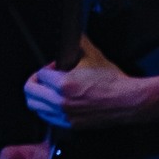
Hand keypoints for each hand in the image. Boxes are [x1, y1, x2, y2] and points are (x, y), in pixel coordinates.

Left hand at [23, 36, 152, 129]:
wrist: (128, 101)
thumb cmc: (113, 81)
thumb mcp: (94, 57)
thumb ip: (80, 43)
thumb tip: (74, 33)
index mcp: (63, 84)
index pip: (40, 74)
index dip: (47, 68)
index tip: (54, 67)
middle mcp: (60, 101)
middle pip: (30, 92)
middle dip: (34, 82)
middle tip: (43, 79)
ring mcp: (65, 115)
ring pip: (36, 107)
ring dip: (39, 97)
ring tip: (47, 91)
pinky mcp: (71, 125)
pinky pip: (48, 118)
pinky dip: (48, 109)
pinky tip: (56, 103)